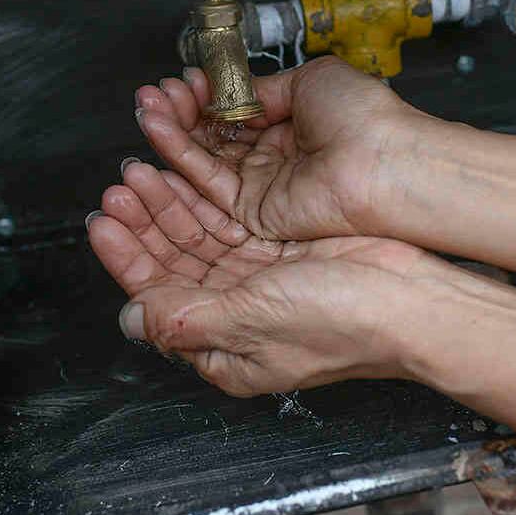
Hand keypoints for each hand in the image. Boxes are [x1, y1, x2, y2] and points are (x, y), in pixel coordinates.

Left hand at [88, 160, 478, 396]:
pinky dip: (204, 195)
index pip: (156, 298)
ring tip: (143, 168)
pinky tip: (185, 171)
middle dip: (145, 220)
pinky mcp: (281, 247)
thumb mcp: (251, 324)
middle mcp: (235, 313)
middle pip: (174, 260)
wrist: (413, 300)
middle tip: (121, 182)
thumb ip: (184, 319)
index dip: (126, 258)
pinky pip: (229, 217)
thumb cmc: (342, 324)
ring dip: (170, 202)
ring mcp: (258, 277)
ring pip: (198, 234)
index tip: (103, 221)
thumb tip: (131, 319)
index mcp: (222, 347)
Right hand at [134, 56, 420, 241]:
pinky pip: (208, 183)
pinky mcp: (254, 213)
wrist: (384, 160)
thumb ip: (264, 88)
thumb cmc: (365, 119)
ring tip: (148, 105)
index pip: (235, 114)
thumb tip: (233, 90)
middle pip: (213, 138)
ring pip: (204, 160)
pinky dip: (179, 155)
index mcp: (294, 127)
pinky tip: (159, 127)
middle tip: (156, 91)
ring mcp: (264, 187)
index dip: (206, 97)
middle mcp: (276, 159)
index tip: (186, 80)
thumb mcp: (312, 79)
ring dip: (172, 131)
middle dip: (181, 113)